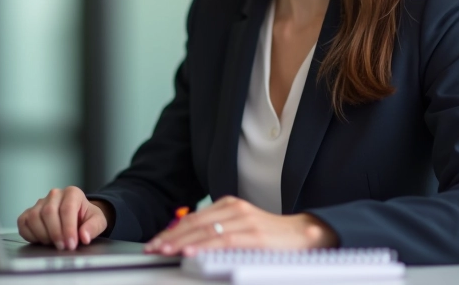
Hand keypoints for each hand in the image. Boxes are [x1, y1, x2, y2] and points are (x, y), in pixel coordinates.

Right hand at [16, 186, 112, 250]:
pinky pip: (23, 222)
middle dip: (56, 233)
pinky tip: (41, 240)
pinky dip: (30, 234)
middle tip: (63, 247)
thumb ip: (93, 227)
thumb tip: (84, 236)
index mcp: (72, 193)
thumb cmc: (86, 218)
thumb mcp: (97, 221)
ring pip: (34, 217)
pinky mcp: (29, 212)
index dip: (68, 228)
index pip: (67, 209)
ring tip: (54, 243)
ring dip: (43, 235)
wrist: (77, 217)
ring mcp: (40, 203)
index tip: (71, 244)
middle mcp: (54, 195)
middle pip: (49, 212)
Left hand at [143, 196, 337, 255]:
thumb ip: (219, 231)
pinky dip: (205, 246)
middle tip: (153, 248)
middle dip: (171, 237)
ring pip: (206, 231)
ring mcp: (246, 221)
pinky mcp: (255, 236)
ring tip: (164, 251)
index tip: (156, 243)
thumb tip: (190, 244)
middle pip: (195, 223)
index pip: (194, 218)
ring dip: (182, 243)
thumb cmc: (272, 237)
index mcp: (230, 205)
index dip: (172, 231)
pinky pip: (225, 240)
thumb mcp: (241, 228)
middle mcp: (235, 209)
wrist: (305, 235)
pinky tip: (191, 252)